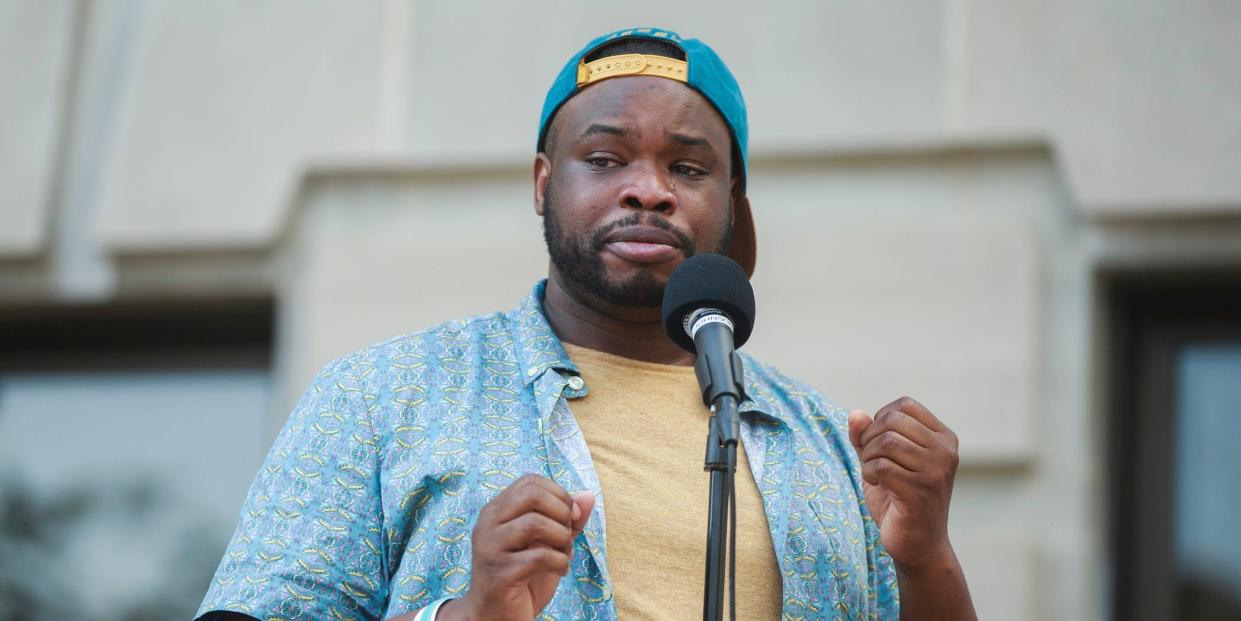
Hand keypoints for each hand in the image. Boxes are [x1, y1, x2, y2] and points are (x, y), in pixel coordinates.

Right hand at [439, 474, 594, 620]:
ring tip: (563, 554)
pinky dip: (560, 562)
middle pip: (531, 494)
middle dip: (561, 512)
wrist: (495, 617)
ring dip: (561, 539)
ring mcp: (490, 547)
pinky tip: (560, 571)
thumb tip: (589, 496)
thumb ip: (567, 520)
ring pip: (534, 523)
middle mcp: (488, 523)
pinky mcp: (499, 573)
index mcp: (497, 511)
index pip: (530, 482)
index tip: (572, 517)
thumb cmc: (522, 578)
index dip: (559, 494)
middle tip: (567, 535)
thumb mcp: (549, 544)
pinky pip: (539, 556)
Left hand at [847, 397, 959, 569]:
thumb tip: (855, 414)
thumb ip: (867, 436)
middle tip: (871, 461)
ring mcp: (936, 469)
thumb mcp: (881, 461)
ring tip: (874, 475)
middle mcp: (945, 450)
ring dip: (868, 458)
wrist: (917, 544)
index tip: (878, 443)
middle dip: (870, 438)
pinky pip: (882, 465)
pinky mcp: (922, 489)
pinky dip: (869, 473)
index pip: (905, 405)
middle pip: (892, 420)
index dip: (881, 418)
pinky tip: (877, 485)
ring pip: (886, 442)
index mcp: (943, 438)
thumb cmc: (899, 499)